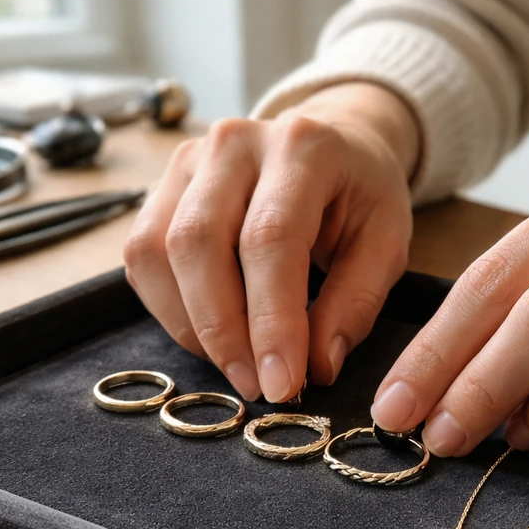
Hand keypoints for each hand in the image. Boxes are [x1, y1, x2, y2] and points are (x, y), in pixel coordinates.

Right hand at [124, 83, 418, 401]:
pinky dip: (170, 310)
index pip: (270, 238)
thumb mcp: (386, 244)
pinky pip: (142, 258)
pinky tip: (212, 335)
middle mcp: (234, 143)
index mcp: (302, 146)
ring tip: (237, 365)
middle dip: (223, 331)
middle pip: (198, 242)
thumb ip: (354, 304)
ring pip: (156, 251)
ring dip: (191, 325)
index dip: (271, 320)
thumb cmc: (360, 196)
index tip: (281, 384)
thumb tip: (316, 367)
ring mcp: (188, 162)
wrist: (334, 146)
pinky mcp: (161, 188)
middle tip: (255, 385)